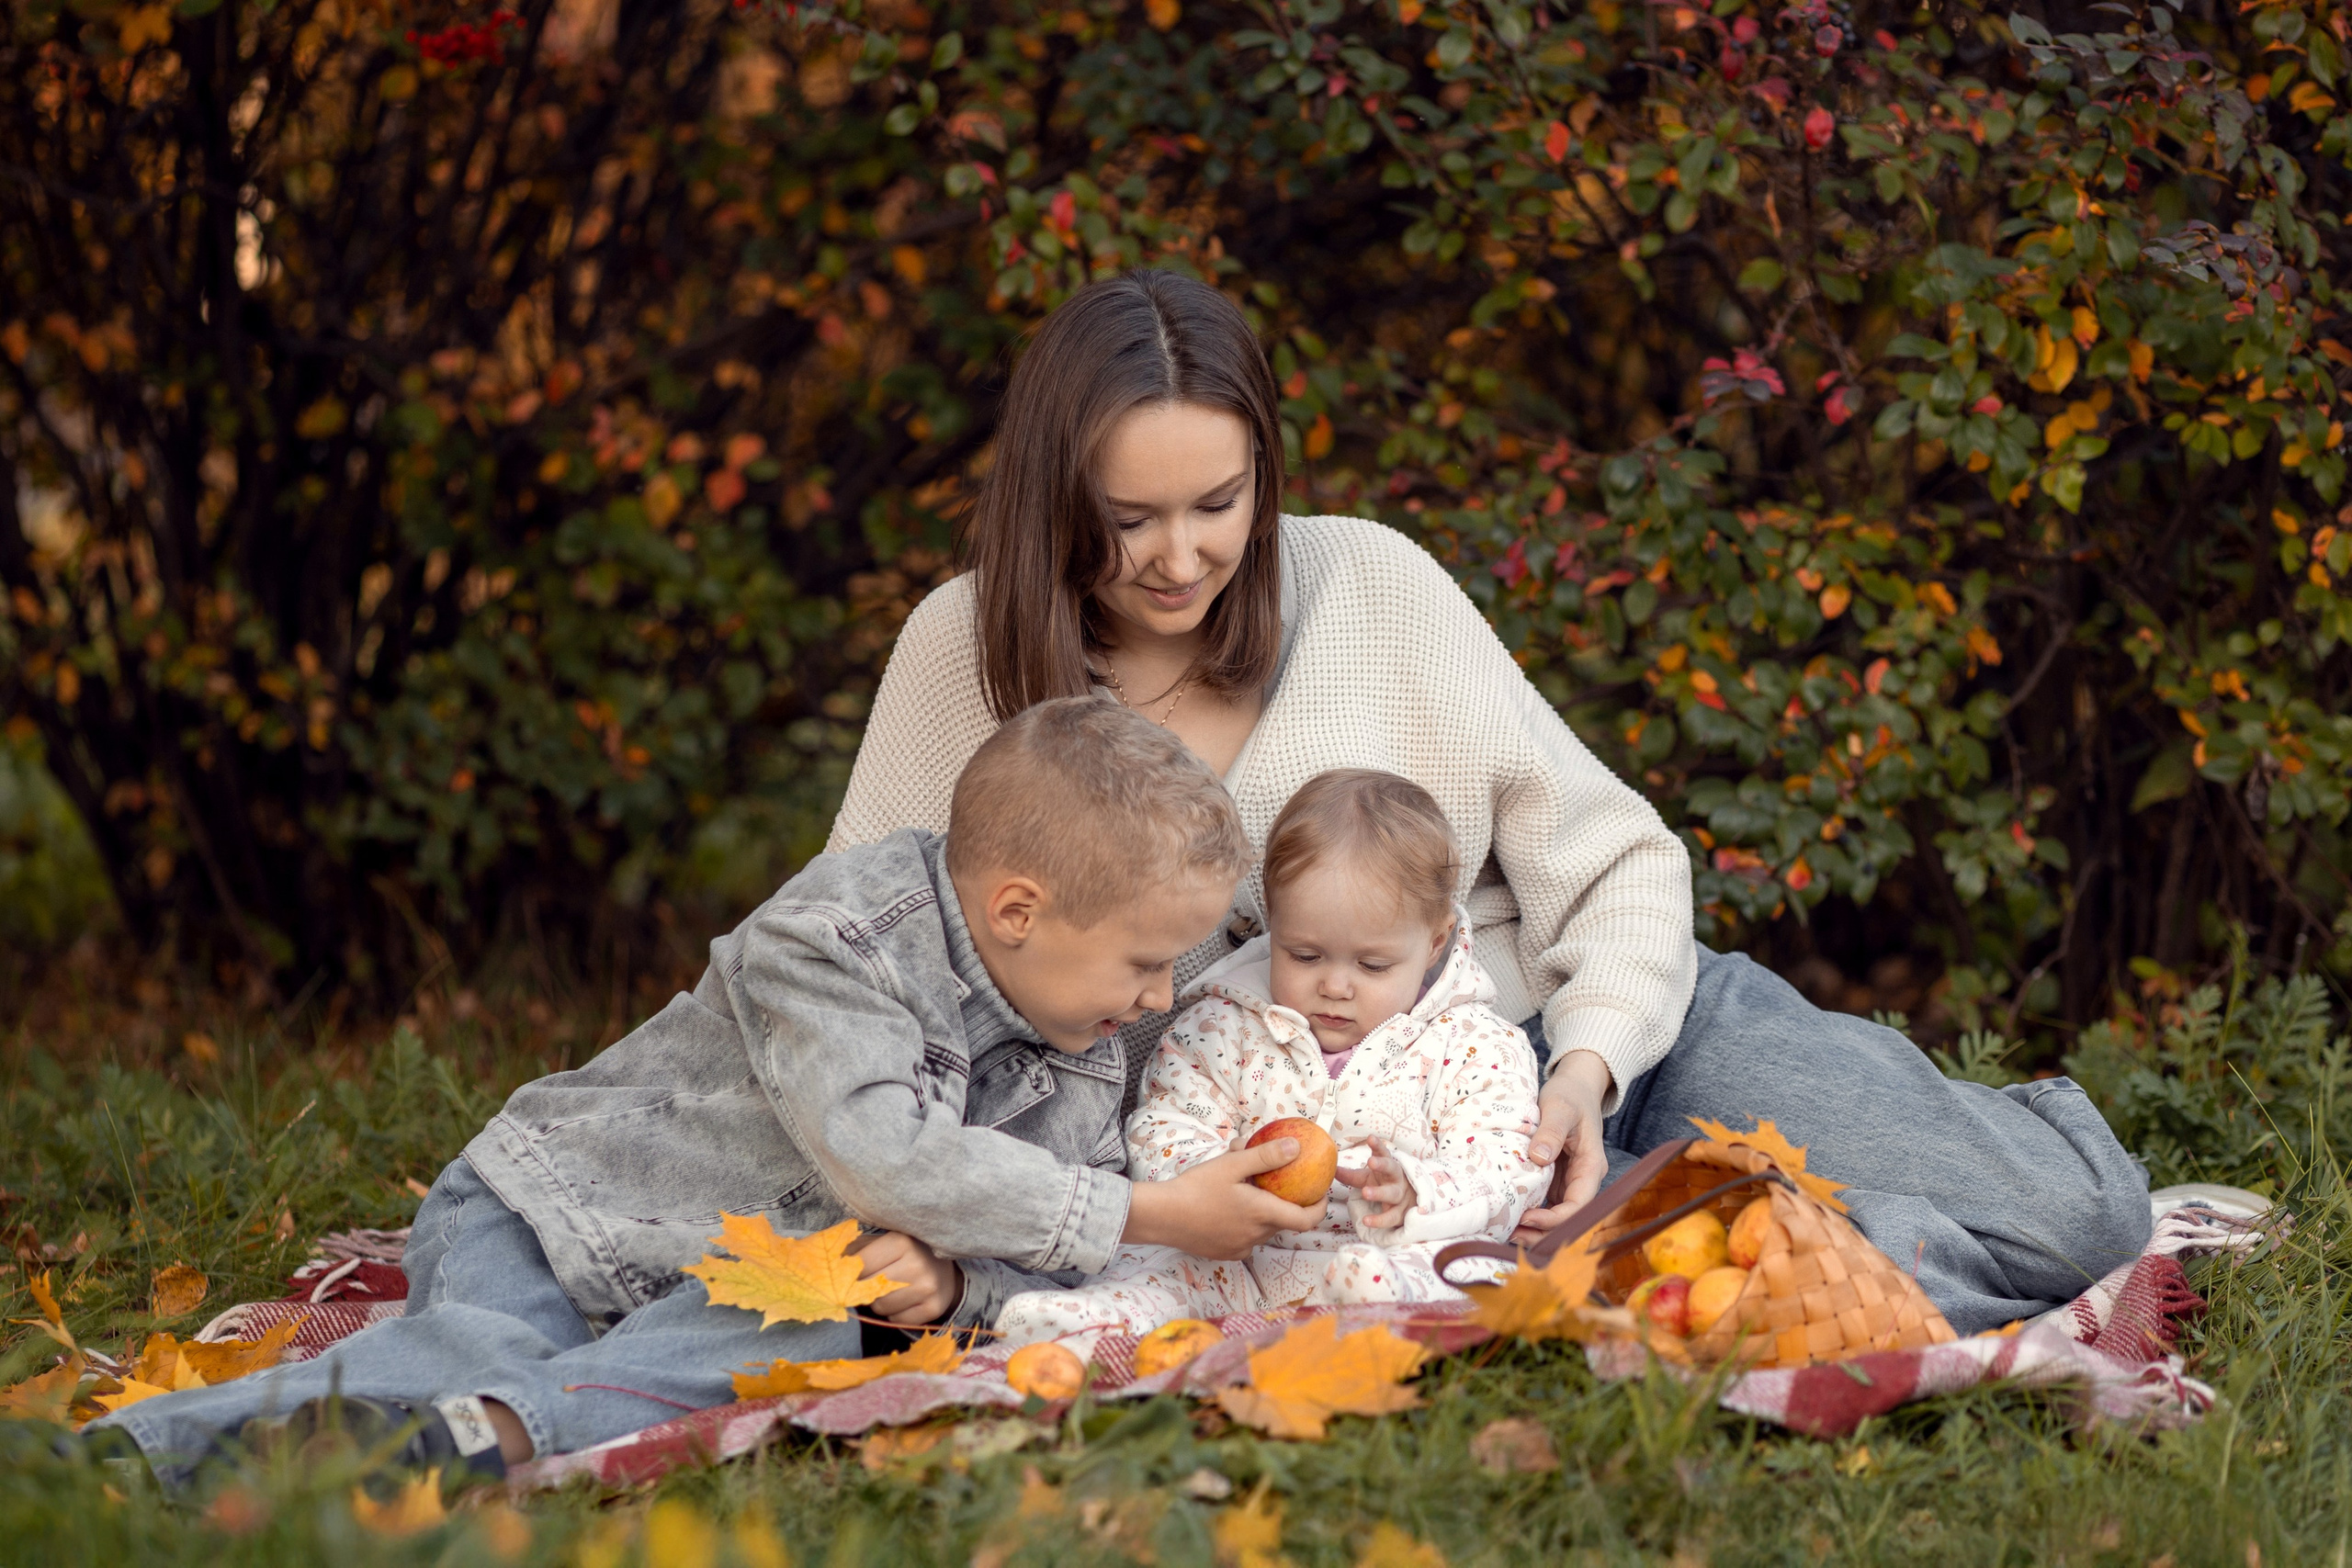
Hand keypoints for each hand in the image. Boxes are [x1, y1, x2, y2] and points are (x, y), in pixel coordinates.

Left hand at [846, 1229, 961, 1324]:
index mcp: (901, 1241)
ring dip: (880, 1302)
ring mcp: (928, 1287)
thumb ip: (855, 1249)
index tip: (852, 1272)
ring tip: (891, 1290)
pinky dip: (895, 1314)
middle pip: (869, 1289)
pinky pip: (897, 1321)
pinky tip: (904, 1300)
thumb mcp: (883, 1241)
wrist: (944, 1270)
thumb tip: (825, 1264)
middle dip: (865, 1288)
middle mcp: (917, 1264)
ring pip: (881, 1308)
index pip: (859, 1265)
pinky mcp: (934, 1308)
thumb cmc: (905, 1253)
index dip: (851, 1272)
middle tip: (873, 1282)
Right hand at [1123, 1141, 1327, 1258]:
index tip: (1321, 1194)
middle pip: (1284, 1222)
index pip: (1305, 1220)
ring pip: (1263, 1230)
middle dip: (1286, 1204)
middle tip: (1278, 1183)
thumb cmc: (1196, 1188)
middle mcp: (1256, 1235)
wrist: (1162, 1217)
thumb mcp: (1231, 1164)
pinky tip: (1229, 1209)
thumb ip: (1265, 1156)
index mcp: (1262, 1214)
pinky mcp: (1225, 1253)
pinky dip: (1246, 1225)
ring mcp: (1240, 1247)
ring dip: (1264, 1213)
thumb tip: (1296, 1147)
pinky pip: (1246, 1239)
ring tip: (1248, 1191)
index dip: (1319, 1209)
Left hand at [1333, 1134, 1415, 1229]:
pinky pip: (1391, 1217)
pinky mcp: (1401, 1213)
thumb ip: (1350, 1175)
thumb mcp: (1367, 1178)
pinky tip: (1367, 1221)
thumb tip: (1331, 1169)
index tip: (1370, 1138)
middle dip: (1382, 1165)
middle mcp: (1397, 1179)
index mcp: (1388, 1167)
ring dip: (1379, 1192)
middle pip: (1392, 1169)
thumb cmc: (1384, 1185)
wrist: (1409, 1203)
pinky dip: (1379, 1220)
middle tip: (1371, 1161)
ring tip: (1365, 1193)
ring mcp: (1400, 1196)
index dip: (1377, 1146)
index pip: (1384, 1153)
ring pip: (1392, 1193)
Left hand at [1510, 1049, 1611, 1245]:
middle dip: (1543, 1231)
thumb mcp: (1560, 1107)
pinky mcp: (1558, 1177)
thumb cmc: (1570, 1094)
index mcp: (1591, 1165)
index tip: (1528, 1217)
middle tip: (1511, 1233)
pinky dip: (1532, 1212)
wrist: (1575, 1085)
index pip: (1579, 1204)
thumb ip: (1551, 1131)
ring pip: (1558, 1214)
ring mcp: (1570, 1179)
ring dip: (1536, 1227)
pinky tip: (1512, 1215)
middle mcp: (1583, 1178)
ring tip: (1507, 1230)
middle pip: (1568, 1216)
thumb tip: (1539, 1158)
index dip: (1555, 1218)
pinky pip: (1547, 1202)